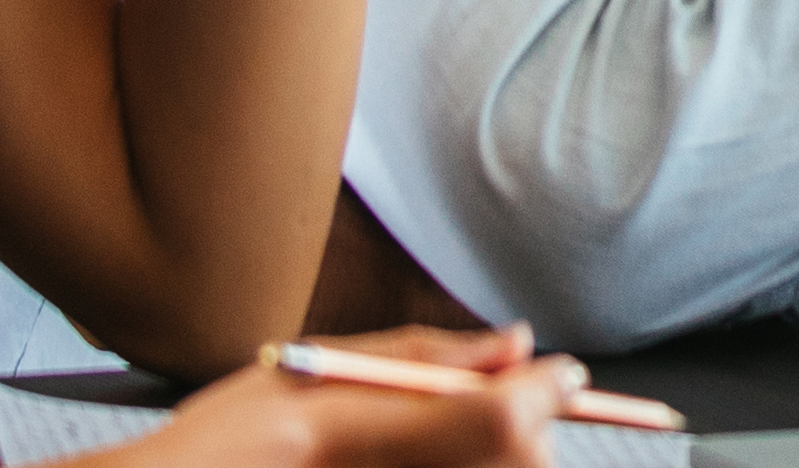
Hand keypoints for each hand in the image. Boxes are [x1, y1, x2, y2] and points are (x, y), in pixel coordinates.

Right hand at [123, 325, 584, 466]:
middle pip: (519, 459)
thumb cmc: (233, 435)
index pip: (504, 418)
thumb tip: (518, 341)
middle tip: (508, 406)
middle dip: (527, 429)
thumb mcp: (315, 371)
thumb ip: (424, 354)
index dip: (547, 392)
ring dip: (505, 459)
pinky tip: (431, 461)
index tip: (565, 377)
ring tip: (454, 442)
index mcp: (357, 429)